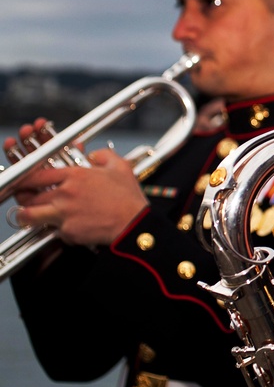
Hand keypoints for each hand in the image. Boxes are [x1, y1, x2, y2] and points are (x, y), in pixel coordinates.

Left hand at [7, 120, 148, 245]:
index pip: (37, 175)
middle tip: (31, 200)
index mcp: (76, 176)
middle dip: (27, 199)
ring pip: (30, 215)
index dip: (27, 179)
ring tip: (33, 216)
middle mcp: (66, 194)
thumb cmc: (128, 198)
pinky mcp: (68, 231)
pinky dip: (58, 230)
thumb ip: (103, 155)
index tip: (25, 182)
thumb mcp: (120, 167)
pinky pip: (54, 231)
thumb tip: (93, 155)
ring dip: (29, 216)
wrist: (134, 223)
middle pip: (30, 196)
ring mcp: (64, 214)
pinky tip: (68, 226)